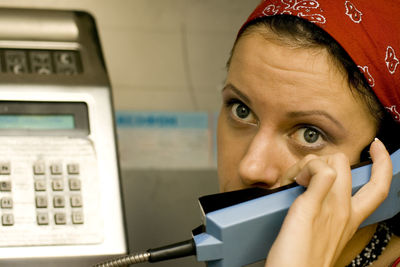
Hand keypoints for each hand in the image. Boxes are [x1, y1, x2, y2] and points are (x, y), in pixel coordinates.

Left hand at [264, 138, 392, 266]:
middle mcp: (345, 211)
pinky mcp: (311, 206)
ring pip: (334, 160)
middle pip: (347, 163)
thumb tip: (315, 189)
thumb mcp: (324, 232)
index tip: (377, 147)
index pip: (378, 186)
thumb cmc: (302, 260)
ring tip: (295, 180)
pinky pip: (320, 171)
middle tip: (304, 173)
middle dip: (325, 157)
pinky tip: (294, 181)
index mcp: (351, 219)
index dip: (382, 163)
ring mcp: (330, 207)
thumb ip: (326, 210)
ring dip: (310, 161)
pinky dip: (305, 167)